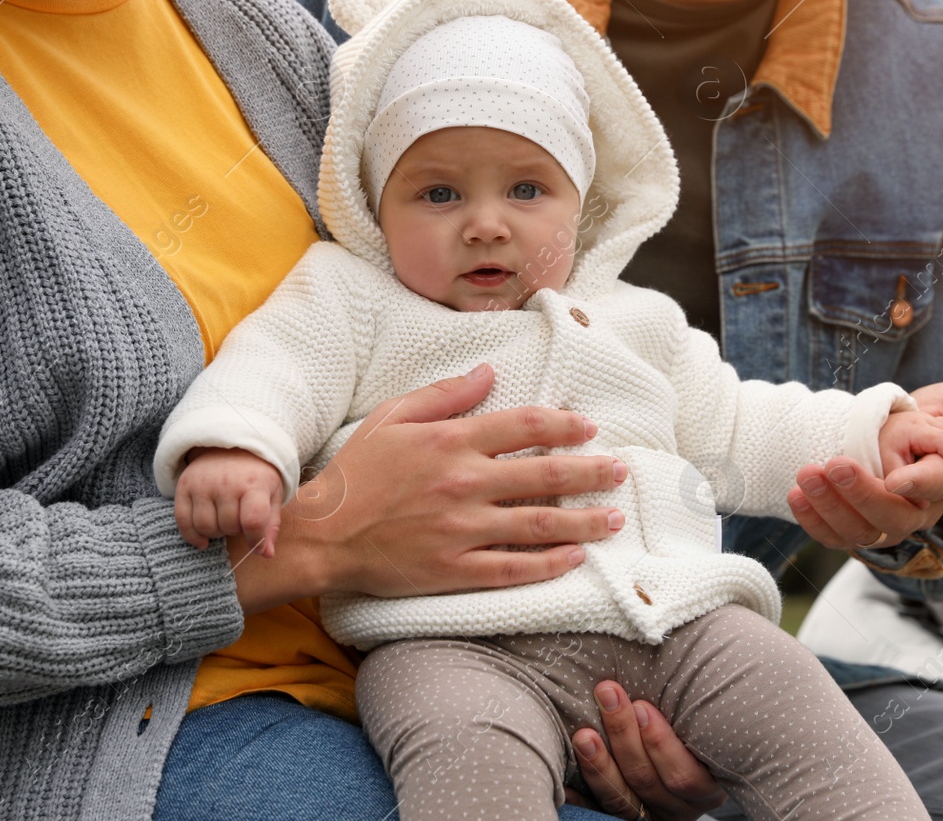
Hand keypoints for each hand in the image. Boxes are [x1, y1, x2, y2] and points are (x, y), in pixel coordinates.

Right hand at [174, 448, 283, 553]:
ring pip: (205, 527)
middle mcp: (225, 483)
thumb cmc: (256, 474)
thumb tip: (266, 554)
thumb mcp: (272, 494)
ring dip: (216, 533)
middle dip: (236, 530)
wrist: (231, 446)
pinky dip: (192, 536)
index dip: (256, 540)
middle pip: (228, 526)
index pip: (253, 521)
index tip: (257, 546)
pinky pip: (182, 521)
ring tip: (224, 521)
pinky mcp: (184, 486)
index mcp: (253, 483)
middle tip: (239, 519)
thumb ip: (270, 525)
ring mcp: (202, 484)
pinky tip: (203, 540)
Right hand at [226, 363, 629, 612]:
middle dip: (591, 472)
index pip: (525, 427)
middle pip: (545, 475)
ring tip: (614, 518)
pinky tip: (575, 559)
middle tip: (620, 471)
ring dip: (584, 521)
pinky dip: (549, 564)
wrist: (321, 535)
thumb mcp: (392, 418)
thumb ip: (444, 394)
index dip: (565, 426)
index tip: (589, 427)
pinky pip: (513, 568)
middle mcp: (464, 483)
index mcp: (451, 441)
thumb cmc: (354, 473)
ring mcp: (462, 530)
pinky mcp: (455, 570)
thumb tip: (489, 372)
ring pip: (539, 524)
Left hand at [564, 681, 726, 820]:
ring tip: (583, 734)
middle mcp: (679, 807)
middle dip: (624, 739)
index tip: (641, 706)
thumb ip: (688, 706)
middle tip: (607, 696)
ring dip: (599, 765)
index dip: (661, 744)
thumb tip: (672, 650)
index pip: (685, 775)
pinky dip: (580, 796)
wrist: (678, 758)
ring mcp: (649, 816)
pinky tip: (563, 778)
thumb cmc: (692, 726)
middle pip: (647, 781)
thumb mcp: (700, 720)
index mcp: (705, 786)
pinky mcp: (623, 819)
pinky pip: (598, 813)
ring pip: (622, 799)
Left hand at [786, 383, 942, 550]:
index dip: (917, 483)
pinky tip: (797, 495)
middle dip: (861, 495)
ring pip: (860, 532)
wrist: (908, 438)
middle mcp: (917, 511)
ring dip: (830, 507)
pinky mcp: (856, 525)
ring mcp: (885, 523)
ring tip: (807, 475)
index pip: (937, 486)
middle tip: (835, 465)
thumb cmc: (937, 424)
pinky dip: (814, 520)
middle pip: (893, 518)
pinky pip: (835, 535)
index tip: (895, 477)